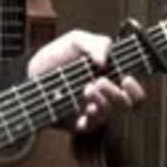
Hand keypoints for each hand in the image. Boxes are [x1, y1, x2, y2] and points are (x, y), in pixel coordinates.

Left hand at [27, 28, 145, 132]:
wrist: (31, 71)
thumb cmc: (56, 56)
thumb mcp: (76, 40)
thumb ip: (96, 43)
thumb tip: (105, 59)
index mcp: (109, 77)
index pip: (133, 90)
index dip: (135, 88)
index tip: (126, 79)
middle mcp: (104, 95)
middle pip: (127, 105)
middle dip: (117, 94)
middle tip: (99, 82)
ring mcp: (91, 109)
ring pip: (110, 114)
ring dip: (102, 101)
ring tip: (85, 88)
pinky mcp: (77, 122)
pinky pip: (92, 126)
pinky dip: (92, 118)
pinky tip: (84, 108)